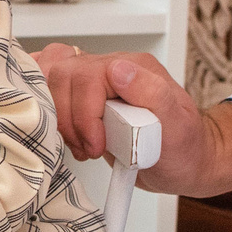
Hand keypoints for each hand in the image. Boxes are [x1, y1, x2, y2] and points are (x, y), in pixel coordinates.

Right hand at [30, 44, 231, 195]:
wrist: (185, 163)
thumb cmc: (185, 148)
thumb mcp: (178, 126)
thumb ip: (152, 93)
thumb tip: (118, 70)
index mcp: (134, 68)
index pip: (87, 75)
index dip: (85, 114)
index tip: (97, 144)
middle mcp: (112, 69)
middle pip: (63, 75)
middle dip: (68, 119)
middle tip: (88, 148)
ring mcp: (96, 83)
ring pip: (51, 78)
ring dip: (57, 118)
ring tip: (80, 145)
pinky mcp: (84, 98)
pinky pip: (51, 85)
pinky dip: (47, 104)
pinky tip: (61, 130)